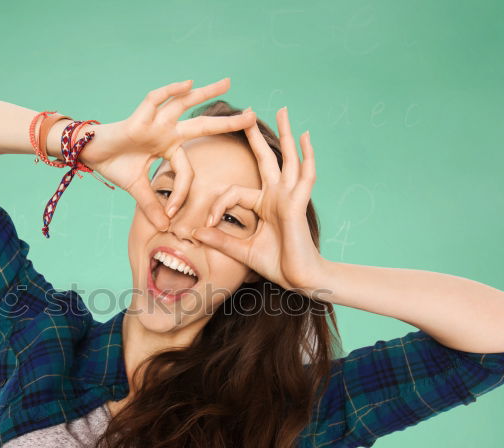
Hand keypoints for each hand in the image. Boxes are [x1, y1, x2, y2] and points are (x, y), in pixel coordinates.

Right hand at [78, 78, 257, 230]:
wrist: (88, 153)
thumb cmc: (113, 164)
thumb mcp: (136, 188)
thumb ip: (152, 205)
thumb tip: (164, 227)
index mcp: (168, 148)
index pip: (187, 170)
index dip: (182, 192)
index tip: (171, 212)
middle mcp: (166, 132)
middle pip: (202, 124)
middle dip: (227, 122)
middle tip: (253, 116)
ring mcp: (154, 122)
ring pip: (184, 104)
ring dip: (206, 93)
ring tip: (228, 83)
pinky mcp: (139, 118)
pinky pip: (156, 99)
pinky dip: (171, 91)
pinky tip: (188, 83)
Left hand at [190, 107, 324, 293]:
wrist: (299, 279)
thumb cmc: (276, 264)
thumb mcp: (241, 250)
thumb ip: (220, 240)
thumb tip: (196, 232)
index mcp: (264, 205)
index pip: (233, 192)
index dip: (218, 206)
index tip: (209, 224)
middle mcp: (277, 196)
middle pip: (266, 159)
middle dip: (256, 137)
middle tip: (248, 114)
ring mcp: (290, 197)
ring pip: (288, 159)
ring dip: (286, 134)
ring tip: (283, 111)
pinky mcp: (298, 203)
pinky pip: (305, 175)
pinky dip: (307, 155)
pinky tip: (305, 137)